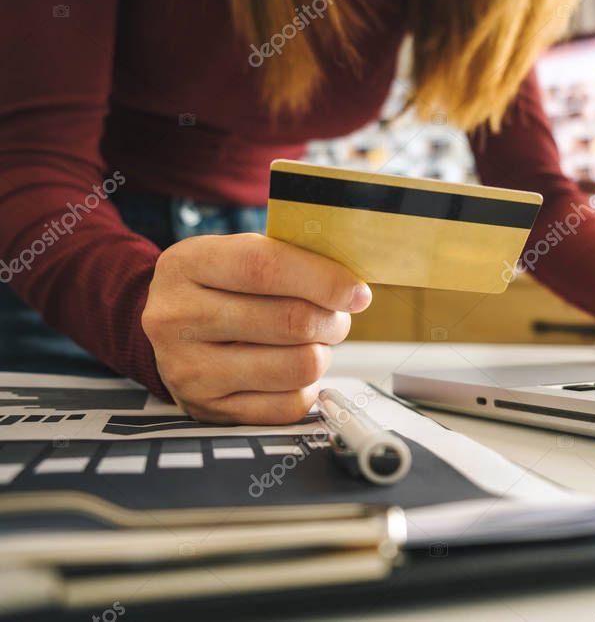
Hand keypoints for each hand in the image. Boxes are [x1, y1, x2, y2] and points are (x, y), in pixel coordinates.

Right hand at [141, 233, 371, 423]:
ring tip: (312, 343)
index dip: (322, 280)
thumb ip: (291, 259)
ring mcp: (189, 369)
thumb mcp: (238, 254)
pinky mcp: (208, 409)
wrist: (170, 331)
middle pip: (290, 321)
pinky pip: (289, 406)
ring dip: (321, 354)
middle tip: (335, 318)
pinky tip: (291, 370)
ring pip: (298, 366)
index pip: (264, 267)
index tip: (356, 292)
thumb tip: (352, 287)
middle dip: (332, 320)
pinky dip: (306, 388)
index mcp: (187, 264)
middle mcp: (177, 317)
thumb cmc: (221, 287)